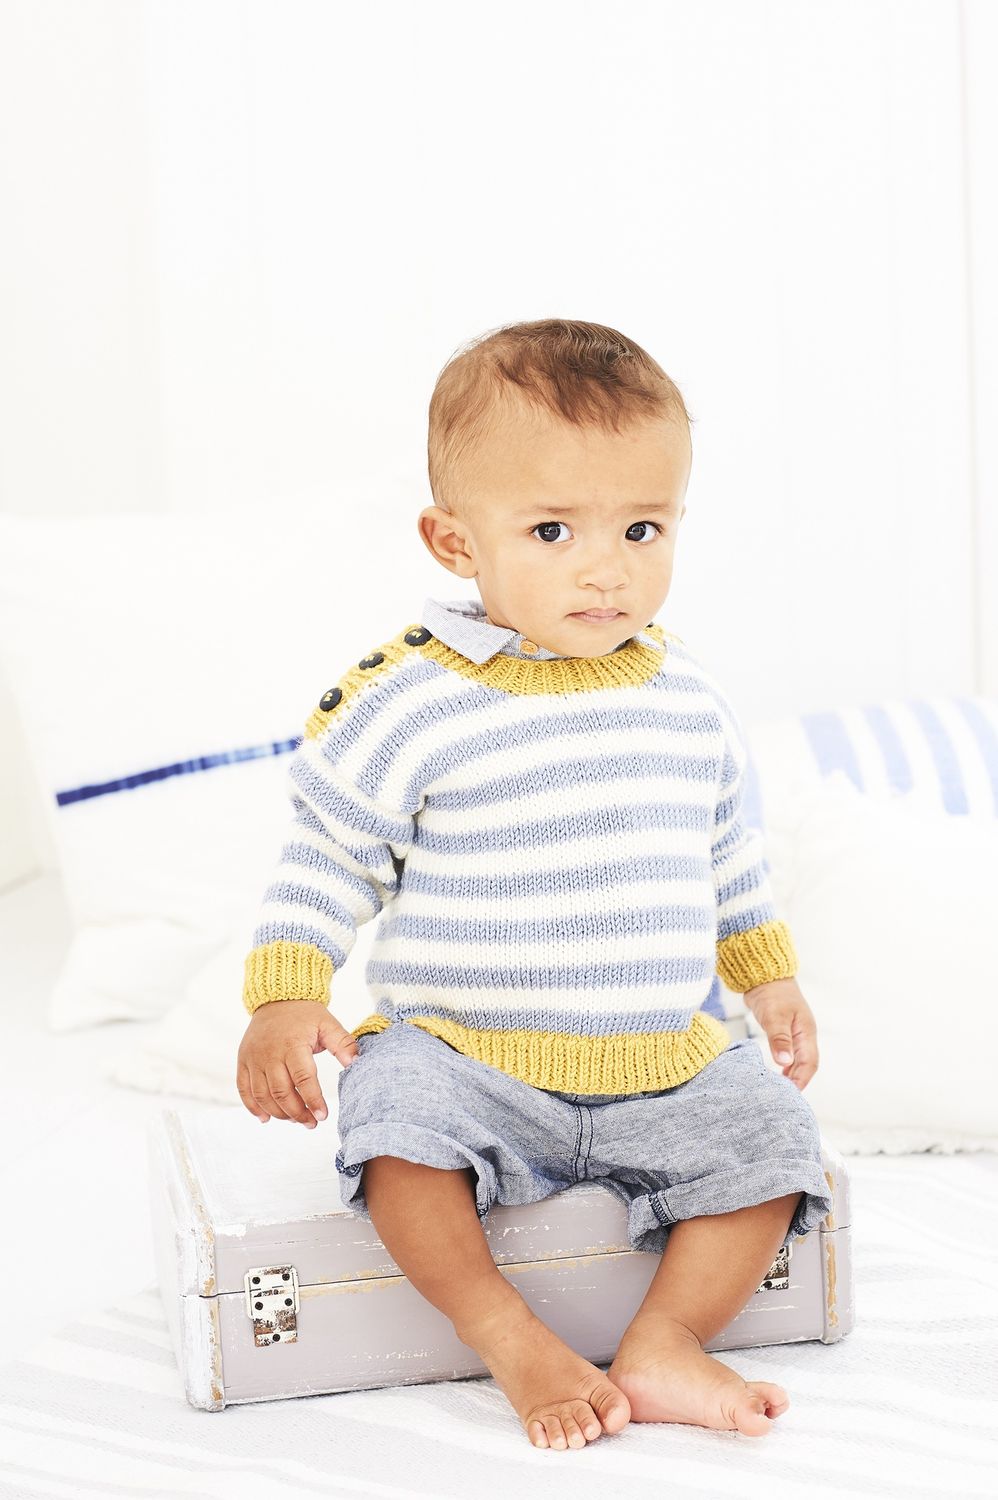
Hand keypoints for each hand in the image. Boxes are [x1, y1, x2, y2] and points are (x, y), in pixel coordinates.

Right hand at [236, 1000, 359, 1126]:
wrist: (277, 998)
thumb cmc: (305, 1014)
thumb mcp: (328, 1024)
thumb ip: (343, 1044)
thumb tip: (355, 1064)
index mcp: (293, 1044)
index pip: (303, 1078)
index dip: (313, 1100)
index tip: (323, 1116)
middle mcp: (270, 1053)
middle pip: (281, 1092)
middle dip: (297, 1112)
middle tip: (311, 1123)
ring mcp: (254, 1058)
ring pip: (262, 1094)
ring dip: (278, 1113)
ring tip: (295, 1120)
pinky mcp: (243, 1061)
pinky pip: (244, 1089)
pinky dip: (253, 1107)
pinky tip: (266, 1118)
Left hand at [742, 976, 817, 1090]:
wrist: (765, 975)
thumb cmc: (772, 992)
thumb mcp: (775, 1016)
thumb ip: (780, 1039)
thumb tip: (784, 1063)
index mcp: (806, 1032)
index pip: (809, 1063)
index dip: (802, 1079)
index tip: (791, 1094)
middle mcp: (804, 1034)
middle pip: (806, 1064)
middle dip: (798, 1080)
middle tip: (785, 1097)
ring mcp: (795, 1032)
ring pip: (798, 1059)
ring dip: (792, 1074)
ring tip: (781, 1089)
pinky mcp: (784, 1030)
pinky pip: (789, 1053)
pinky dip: (785, 1064)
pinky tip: (778, 1072)